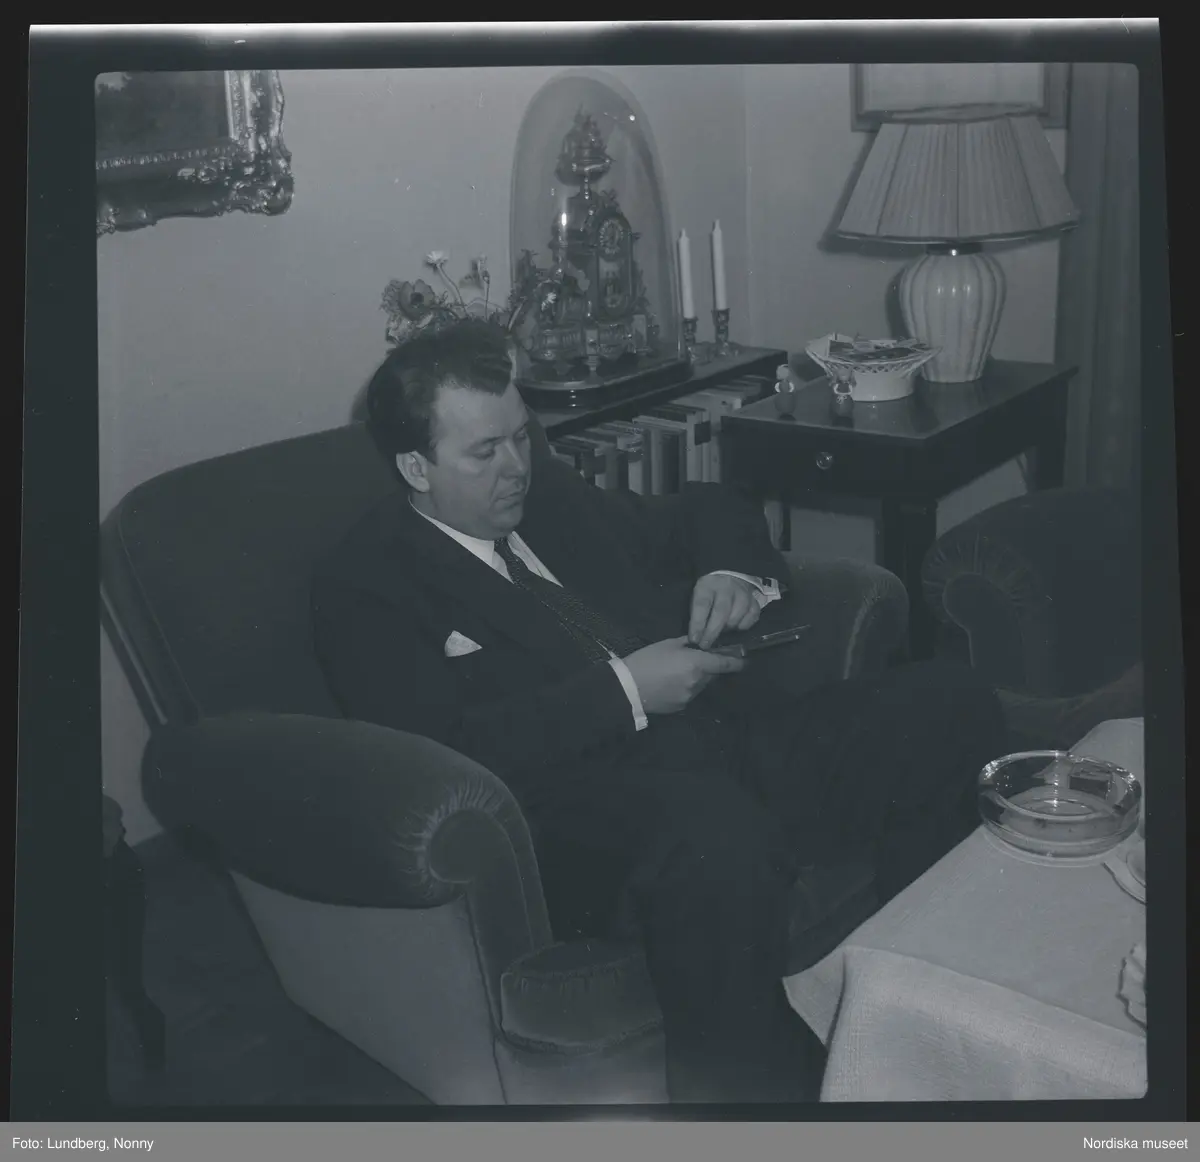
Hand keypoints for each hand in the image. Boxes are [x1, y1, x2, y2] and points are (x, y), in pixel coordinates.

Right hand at [622, 635, 745, 715]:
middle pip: (713, 674)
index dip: (736, 662)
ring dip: (697, 678)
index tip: (744, 660)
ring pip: (701, 685)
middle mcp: (698, 682)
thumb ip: (688, 643)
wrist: (627, 688)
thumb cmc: (646, 660)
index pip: (725, 664)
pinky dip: (686, 688)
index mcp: (697, 664)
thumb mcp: (668, 644)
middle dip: (710, 667)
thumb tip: (700, 642)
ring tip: (678, 672)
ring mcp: (690, 697)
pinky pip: (690, 694)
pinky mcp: (681, 707)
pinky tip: (671, 684)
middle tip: (697, 659)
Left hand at [688, 574, 761, 648]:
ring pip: (738, 614)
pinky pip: (752, 616)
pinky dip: (744, 625)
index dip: (698, 623)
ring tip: (721, 633)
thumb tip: (696, 637)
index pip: (702, 604)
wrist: (728, 578)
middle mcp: (726, 587)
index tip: (694, 639)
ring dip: (728, 628)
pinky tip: (736, 628)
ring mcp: (742, 593)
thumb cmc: (708, 593)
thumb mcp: (697, 597)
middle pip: (721, 611)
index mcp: (707, 585)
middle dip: (713, 631)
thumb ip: (696, 614)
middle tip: (706, 645)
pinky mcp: (754, 600)